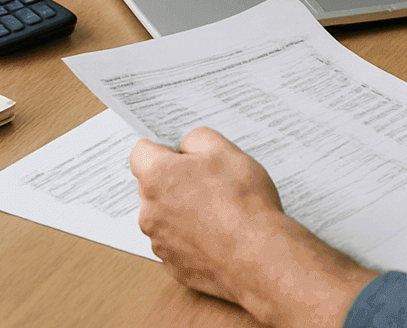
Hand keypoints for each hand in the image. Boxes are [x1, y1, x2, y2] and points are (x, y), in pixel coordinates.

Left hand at [130, 128, 375, 327]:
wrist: (265, 257)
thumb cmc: (247, 204)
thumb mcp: (226, 151)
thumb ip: (200, 139)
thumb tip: (190, 142)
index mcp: (157, 177)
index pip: (141, 149)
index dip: (164, 144)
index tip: (179, 144)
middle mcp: (152, 212)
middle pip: (156, 184)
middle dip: (181, 177)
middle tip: (215, 174)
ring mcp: (165, 243)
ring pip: (173, 214)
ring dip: (192, 207)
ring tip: (229, 203)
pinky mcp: (182, 267)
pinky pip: (188, 242)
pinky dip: (204, 234)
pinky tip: (231, 229)